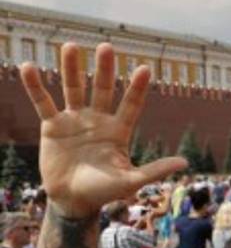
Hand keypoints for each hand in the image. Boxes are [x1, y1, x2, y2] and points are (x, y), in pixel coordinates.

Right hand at [20, 43, 186, 218]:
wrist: (73, 201)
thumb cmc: (104, 192)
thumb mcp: (130, 181)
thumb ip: (155, 170)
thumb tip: (184, 162)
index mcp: (118, 131)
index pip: (131, 104)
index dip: (137, 88)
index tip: (144, 68)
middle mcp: (98, 120)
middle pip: (102, 89)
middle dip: (104, 69)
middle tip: (106, 47)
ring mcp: (75, 121)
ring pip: (73, 89)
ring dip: (71, 68)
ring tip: (70, 46)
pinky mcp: (52, 126)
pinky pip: (43, 102)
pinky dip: (36, 86)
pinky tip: (28, 67)